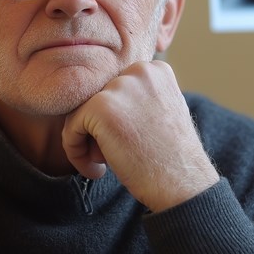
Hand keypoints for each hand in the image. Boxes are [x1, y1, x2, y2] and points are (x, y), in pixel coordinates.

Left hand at [62, 60, 219, 211]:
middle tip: (113, 156)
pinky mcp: (101, 107)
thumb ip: (139, 97)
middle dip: (99, 128)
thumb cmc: (172, 157)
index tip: (125, 142)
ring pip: (81, 110)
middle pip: (98, 96)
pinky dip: (75, 150)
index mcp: (156, 69)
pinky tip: (97, 170)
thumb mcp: (164, 111)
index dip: (115, 117)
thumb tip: (100, 100)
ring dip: (86, 140)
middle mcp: (139, 70)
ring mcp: (120, 87)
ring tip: (104, 163)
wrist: (182, 184)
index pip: (116, 86)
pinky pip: (71, 126)